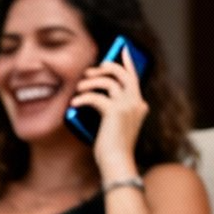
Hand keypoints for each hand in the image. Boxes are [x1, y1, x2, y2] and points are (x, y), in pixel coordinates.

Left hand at [72, 50, 147, 178]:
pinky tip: (74, 103)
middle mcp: (136, 102)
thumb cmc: (113, 150)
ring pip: (109, 82)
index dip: (127, 62)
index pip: (134, 77)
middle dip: (106, 68)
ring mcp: (127, 106)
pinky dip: (83, 98)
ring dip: (91, 82)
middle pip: (122, 74)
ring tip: (79, 88)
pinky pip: (96, 97)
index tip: (120, 49)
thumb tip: (94, 97)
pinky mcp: (115, 112)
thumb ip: (112, 110)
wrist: (117, 164)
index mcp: (139, 105)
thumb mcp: (115, 127)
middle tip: (89, 72)